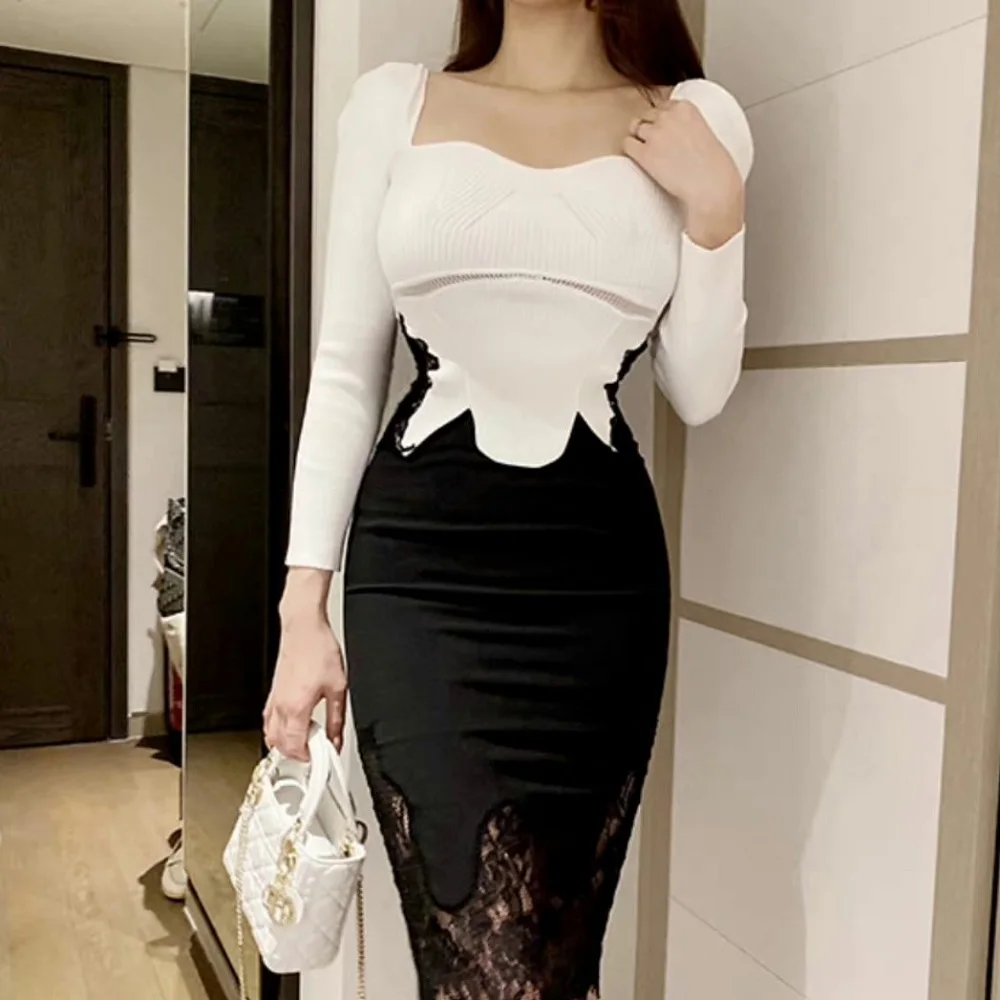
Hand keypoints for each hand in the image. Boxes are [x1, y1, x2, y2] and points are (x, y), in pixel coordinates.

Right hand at [264, 575, 346, 759]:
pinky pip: (268, 720)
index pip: (295, 747)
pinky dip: (277, 731)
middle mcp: (280, 706)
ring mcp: (274, 699)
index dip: (309, 758)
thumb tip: (336, 739)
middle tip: (316, 751)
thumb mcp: (338, 688)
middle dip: (296, 754)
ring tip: (306, 741)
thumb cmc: (319, 650)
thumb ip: (336, 719)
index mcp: (296, 708)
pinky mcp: (273, 692)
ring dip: (285, 744)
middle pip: (279, 745)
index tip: (322, 758)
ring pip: (270, 734)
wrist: (304, 628)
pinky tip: (291, 728)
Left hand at [623, 98, 744, 249]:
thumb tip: (674, 135)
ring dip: (639, 139)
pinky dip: (631, 151)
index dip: (661, 121)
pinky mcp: (644, 154)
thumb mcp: (704, 133)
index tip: (665, 133)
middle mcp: (667, 116)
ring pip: (635, 128)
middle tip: (655, 146)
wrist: (710, 186)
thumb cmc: (714, 167)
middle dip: (649, 128)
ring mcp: (654, 134)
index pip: (663, 106)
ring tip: (648, 155)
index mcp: (685, 107)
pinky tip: (640, 161)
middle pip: (646, 115)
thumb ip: (687, 126)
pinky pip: (627, 144)